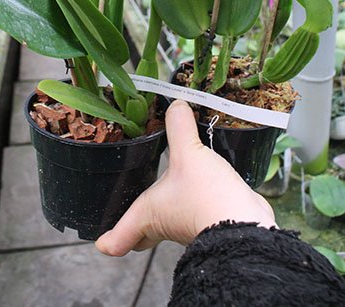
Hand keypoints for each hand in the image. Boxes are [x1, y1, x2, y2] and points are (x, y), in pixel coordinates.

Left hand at [96, 100, 275, 255]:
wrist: (246, 225)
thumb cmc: (206, 198)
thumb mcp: (188, 153)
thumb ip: (179, 127)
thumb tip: (176, 105)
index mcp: (150, 214)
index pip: (121, 235)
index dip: (109, 239)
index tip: (100, 242)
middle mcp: (168, 225)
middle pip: (146, 234)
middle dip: (139, 226)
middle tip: (133, 211)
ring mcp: (190, 225)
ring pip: (173, 220)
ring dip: (171, 206)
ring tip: (170, 182)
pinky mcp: (213, 221)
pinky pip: (198, 211)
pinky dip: (196, 199)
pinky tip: (203, 183)